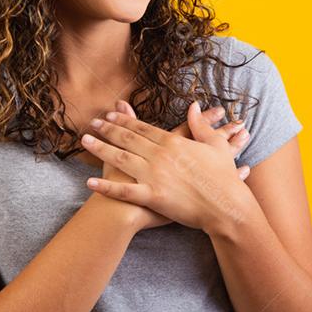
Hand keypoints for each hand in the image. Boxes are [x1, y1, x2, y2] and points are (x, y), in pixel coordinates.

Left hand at [82, 101, 256, 231]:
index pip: (142, 127)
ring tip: (85, 141)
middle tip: (92, 123)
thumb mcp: (215, 145)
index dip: (124, 120)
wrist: (226, 205)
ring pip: (121, 159)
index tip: (110, 114)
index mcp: (173, 142)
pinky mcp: (153, 196)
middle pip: (128, 139)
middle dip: (108, 130)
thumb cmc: (223, 176)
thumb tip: (193, 106)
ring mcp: (154, 176)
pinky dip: (106, 187)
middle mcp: (159, 155)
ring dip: (101, 149)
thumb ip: (200, 124)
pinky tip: (89, 181)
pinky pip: (124, 191)